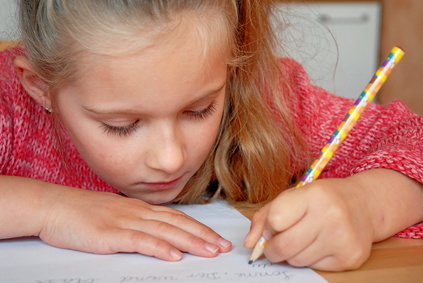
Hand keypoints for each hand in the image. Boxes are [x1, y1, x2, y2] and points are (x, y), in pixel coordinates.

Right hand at [39, 187, 231, 260]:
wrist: (54, 206)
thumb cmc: (83, 212)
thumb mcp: (116, 214)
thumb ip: (137, 222)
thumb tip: (156, 232)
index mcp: (140, 208)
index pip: (177, 218)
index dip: (199, 228)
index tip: (215, 237)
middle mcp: (137, 212)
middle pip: (177, 224)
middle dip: (203, 235)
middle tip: (223, 246)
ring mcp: (125, 222)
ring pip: (165, 232)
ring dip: (190, 242)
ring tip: (209, 251)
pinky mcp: (110, 234)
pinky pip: (140, 241)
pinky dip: (160, 248)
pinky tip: (174, 255)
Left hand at [245, 169, 422, 270]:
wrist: (364, 204)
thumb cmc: (321, 199)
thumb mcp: (291, 197)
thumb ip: (264, 217)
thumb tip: (249, 244)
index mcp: (313, 195)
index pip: (276, 220)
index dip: (270, 226)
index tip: (275, 224)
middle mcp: (330, 216)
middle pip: (283, 247)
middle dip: (273, 250)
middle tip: (276, 244)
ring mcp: (342, 239)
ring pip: (296, 261)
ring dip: (292, 255)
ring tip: (303, 239)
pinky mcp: (349, 258)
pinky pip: (314, 268)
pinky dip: (310, 260)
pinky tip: (319, 244)